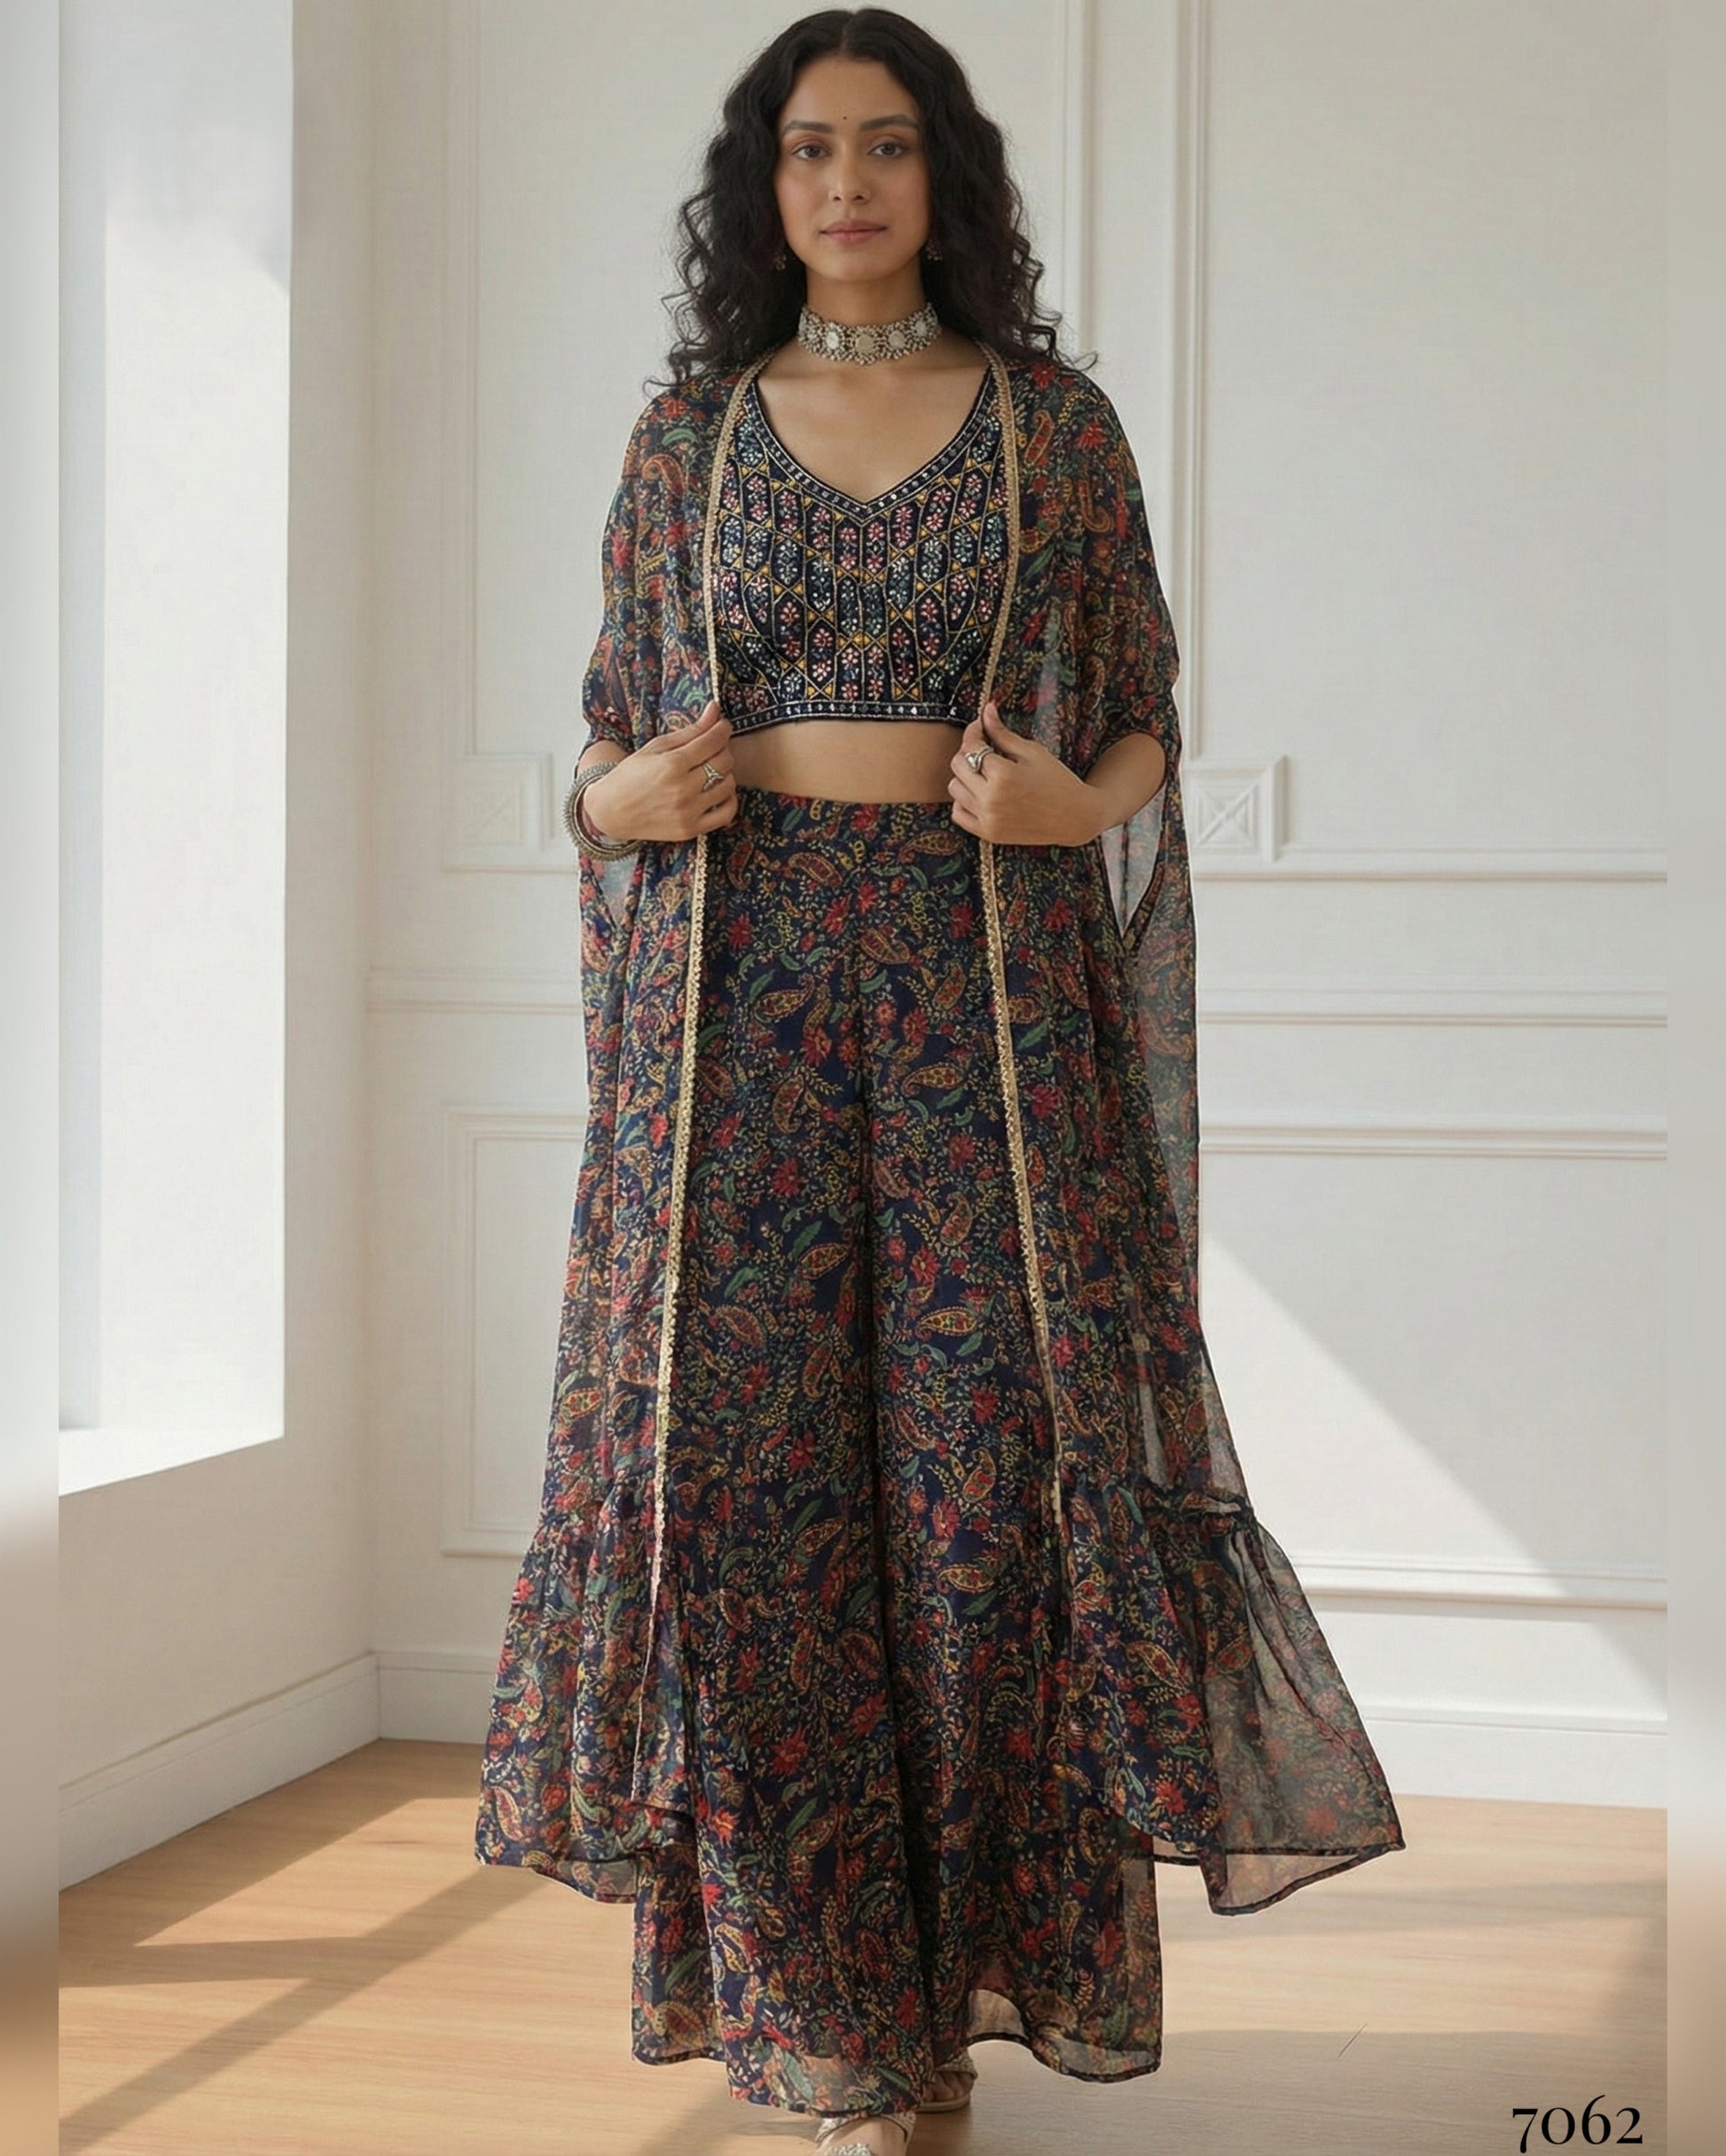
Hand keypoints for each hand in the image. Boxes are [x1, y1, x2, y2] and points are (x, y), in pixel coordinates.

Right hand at [584, 701, 737, 841]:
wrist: (611, 812)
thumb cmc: (630, 775)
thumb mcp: (656, 747)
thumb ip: (690, 730)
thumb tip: (715, 708)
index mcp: (672, 764)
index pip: (713, 741)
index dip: (723, 729)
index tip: (723, 726)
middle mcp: (682, 789)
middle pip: (724, 762)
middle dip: (723, 749)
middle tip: (713, 748)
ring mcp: (688, 812)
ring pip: (728, 785)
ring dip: (725, 773)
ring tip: (711, 769)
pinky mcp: (690, 829)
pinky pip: (726, 814)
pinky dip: (729, 800)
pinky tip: (719, 791)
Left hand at [947, 702, 1103, 845]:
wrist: (1074, 817)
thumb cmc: (1058, 781)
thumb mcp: (1032, 752)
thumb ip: (1003, 733)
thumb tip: (986, 710)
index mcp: (1003, 774)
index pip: (971, 746)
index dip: (973, 732)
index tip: (980, 727)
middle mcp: (990, 798)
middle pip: (957, 765)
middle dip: (968, 752)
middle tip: (985, 748)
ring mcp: (987, 818)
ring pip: (954, 789)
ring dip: (965, 776)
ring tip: (985, 773)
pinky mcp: (988, 833)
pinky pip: (958, 814)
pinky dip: (964, 801)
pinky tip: (980, 793)